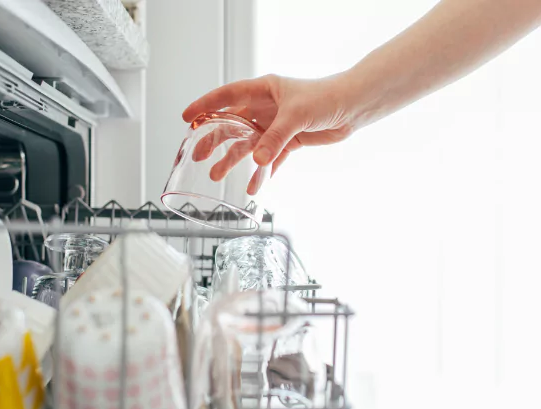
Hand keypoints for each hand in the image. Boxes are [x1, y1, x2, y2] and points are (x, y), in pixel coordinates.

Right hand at [181, 73, 361, 177]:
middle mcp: (266, 108)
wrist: (352, 107)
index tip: (188, 118)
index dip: (205, 106)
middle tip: (198, 155)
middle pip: (232, 124)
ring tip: (217, 175)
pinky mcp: (288, 141)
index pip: (227, 96)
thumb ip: (274, 138)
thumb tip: (257, 160)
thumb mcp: (296, 116)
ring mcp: (276, 125)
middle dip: (214, 140)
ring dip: (234, 160)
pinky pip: (270, 159)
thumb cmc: (326, 98)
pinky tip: (253, 186)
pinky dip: (262, 173)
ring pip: (248, 144)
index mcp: (263, 90)